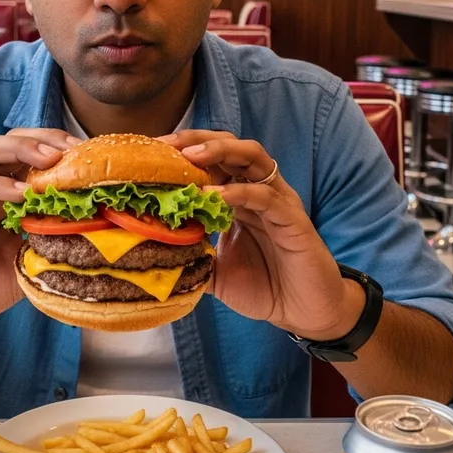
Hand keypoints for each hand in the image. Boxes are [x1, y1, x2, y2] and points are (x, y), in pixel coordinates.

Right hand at [0, 128, 81, 333]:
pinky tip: (22, 193)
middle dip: (46, 138)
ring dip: (23, 149)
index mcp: (7, 192)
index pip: (34, 154)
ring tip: (51, 159)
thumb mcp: (29, 261)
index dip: (62, 148)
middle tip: (74, 148)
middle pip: (13, 141)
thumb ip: (53, 243)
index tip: (92, 155)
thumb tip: (94, 231)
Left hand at [161, 131, 364, 340]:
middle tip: (166, 145)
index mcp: (238, 196)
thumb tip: (148, 253)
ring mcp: (277, 200)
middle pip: (229, 146)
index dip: (181, 152)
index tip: (151, 153)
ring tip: (189, 158)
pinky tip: (212, 197)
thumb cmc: (263, 287)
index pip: (210, 160)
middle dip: (196, 140)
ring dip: (218, 151)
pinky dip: (238, 191)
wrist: (303, 313)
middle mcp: (257, 189)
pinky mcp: (292, 218)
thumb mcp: (214, 271)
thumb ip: (188, 257)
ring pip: (251, 156)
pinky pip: (264, 194)